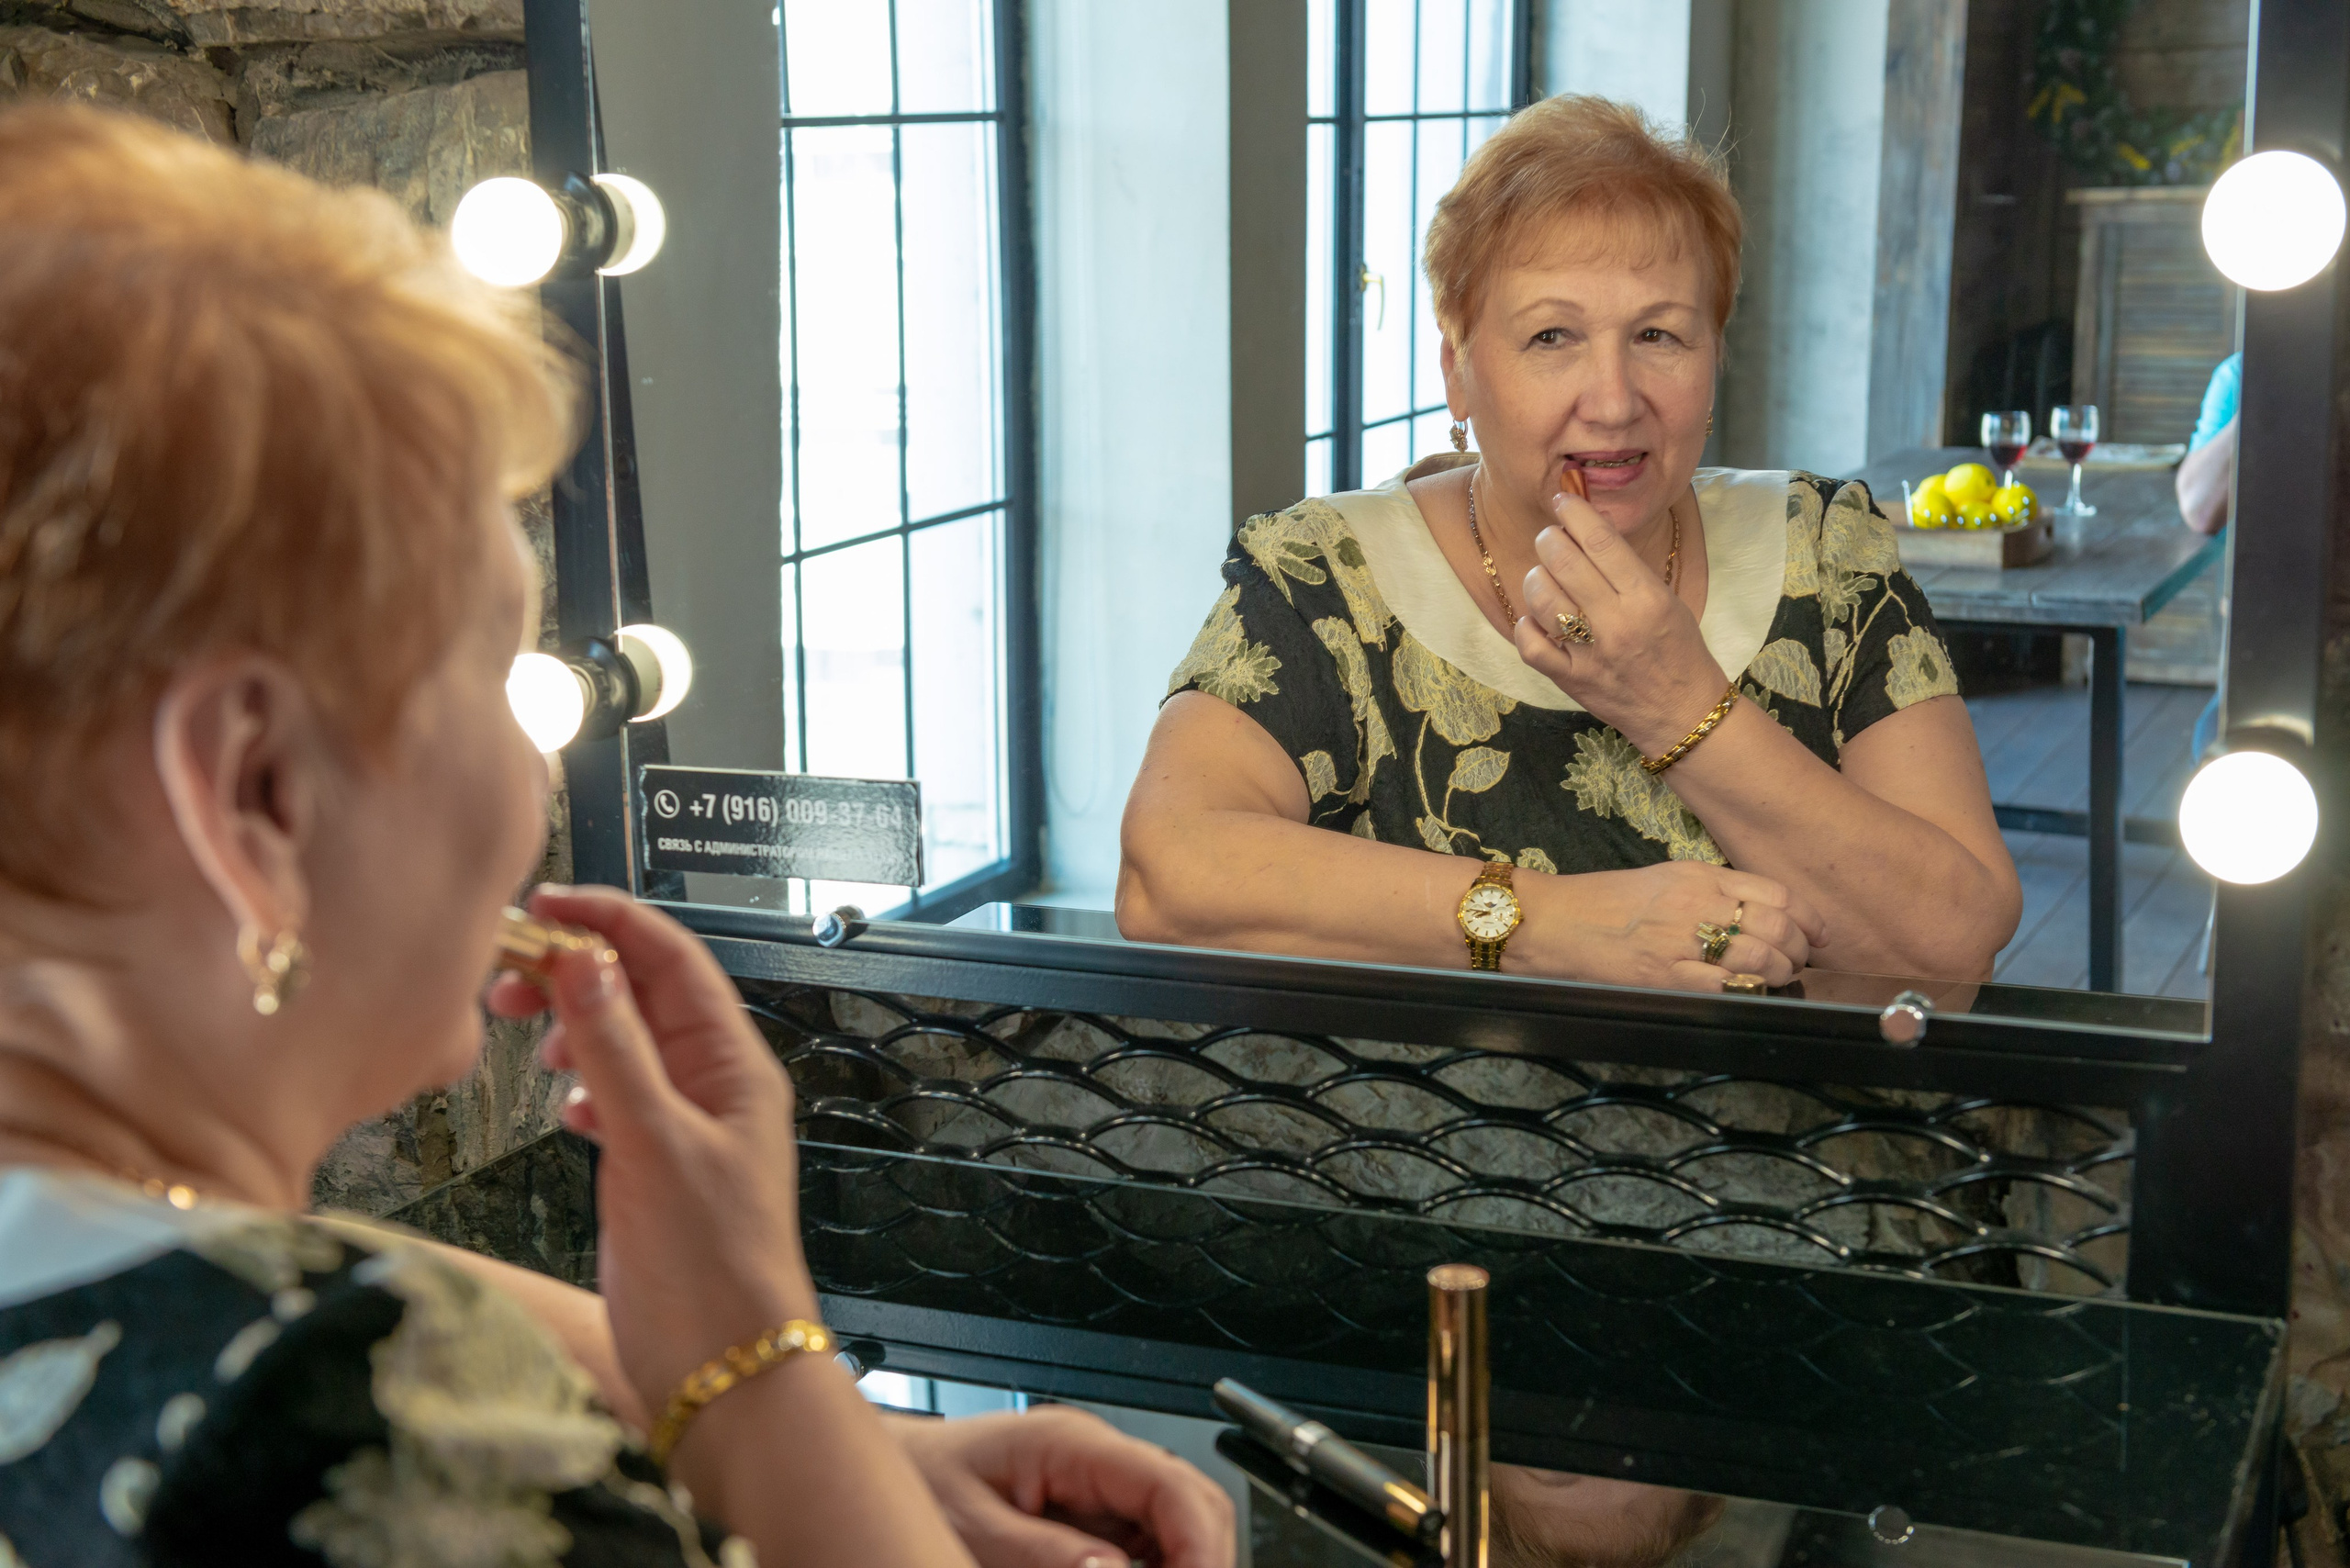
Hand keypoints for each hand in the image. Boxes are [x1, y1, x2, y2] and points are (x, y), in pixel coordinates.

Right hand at [484, 884, 815, 1424]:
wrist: (724, 1370)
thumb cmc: (709, 1268)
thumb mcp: (654, 1143)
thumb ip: (617, 1050)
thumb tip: (586, 960)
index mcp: (734, 1066)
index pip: (672, 959)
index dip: (610, 921)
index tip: (545, 904)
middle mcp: (716, 1088)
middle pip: (644, 995)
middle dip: (578, 970)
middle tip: (505, 974)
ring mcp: (687, 1130)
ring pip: (628, 1045)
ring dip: (577, 1025)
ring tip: (525, 1033)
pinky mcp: (657, 1172)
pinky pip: (621, 1101)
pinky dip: (587, 1088)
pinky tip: (565, 1106)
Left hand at [887, 1406, 1235, 1567]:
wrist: (893, 1465)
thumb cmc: (917, 1480)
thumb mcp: (968, 1527)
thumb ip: (1041, 1554)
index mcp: (1072, 1444)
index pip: (1172, 1486)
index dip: (1200, 1547)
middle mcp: (1097, 1457)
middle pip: (1193, 1503)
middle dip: (1201, 1559)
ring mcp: (1099, 1483)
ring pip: (1178, 1524)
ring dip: (1180, 1563)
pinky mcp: (1092, 1511)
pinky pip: (1146, 1541)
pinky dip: (1154, 1567)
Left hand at [1509, 489, 1726, 755]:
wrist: (1682, 712)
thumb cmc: (1677, 649)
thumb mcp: (1665, 599)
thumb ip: (1625, 568)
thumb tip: (1584, 526)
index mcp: (1647, 597)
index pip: (1600, 540)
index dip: (1574, 511)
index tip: (1563, 498)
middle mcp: (1617, 623)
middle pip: (1564, 561)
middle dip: (1550, 538)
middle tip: (1552, 538)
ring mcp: (1590, 654)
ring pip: (1542, 598)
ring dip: (1536, 578)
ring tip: (1546, 576)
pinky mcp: (1571, 680)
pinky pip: (1531, 644)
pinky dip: (1526, 625)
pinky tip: (1538, 618)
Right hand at [1522, 861, 1825, 990]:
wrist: (1555, 923)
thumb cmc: (1604, 902)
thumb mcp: (1663, 879)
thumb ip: (1710, 891)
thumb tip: (1757, 915)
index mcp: (1698, 875)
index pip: (1775, 893)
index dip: (1808, 918)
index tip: (1818, 934)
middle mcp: (1697, 904)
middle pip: (1776, 927)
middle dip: (1799, 949)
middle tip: (1799, 961)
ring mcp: (1683, 942)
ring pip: (1760, 959)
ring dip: (1779, 973)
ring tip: (1777, 978)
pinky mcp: (1668, 977)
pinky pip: (1727, 987)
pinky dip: (1747, 991)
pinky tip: (1747, 992)